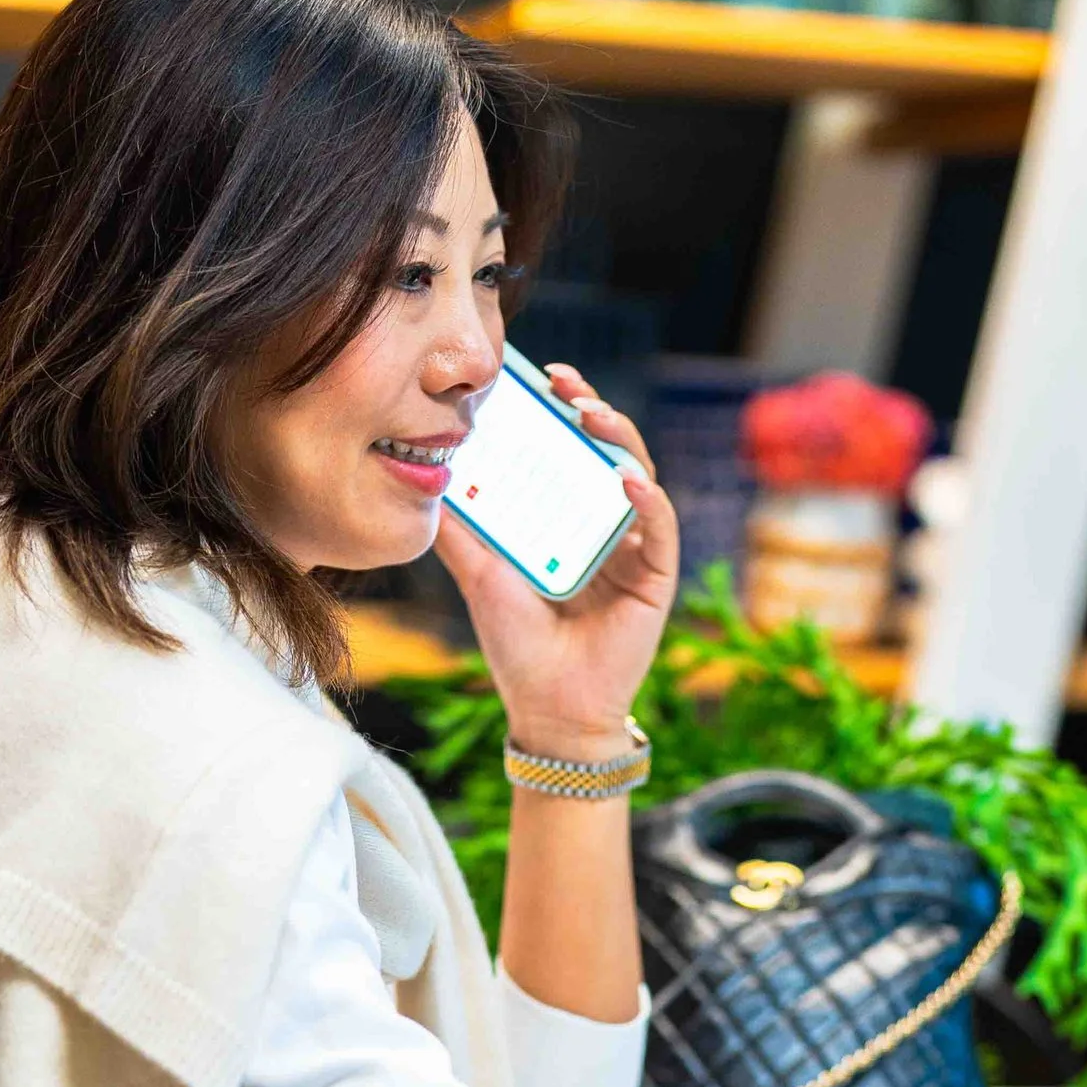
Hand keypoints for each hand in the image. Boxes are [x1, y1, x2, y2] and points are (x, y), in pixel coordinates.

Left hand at [433, 364, 680, 755]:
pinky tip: (626, 481)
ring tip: (590, 414)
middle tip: (563, 383)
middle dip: (590, 408)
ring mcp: (633, 547)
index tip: (537, 377)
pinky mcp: (656, 576)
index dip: (559, 410)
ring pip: (639, 475)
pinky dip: (647, 501)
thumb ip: (460, 529)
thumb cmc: (516, 646)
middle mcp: (603, 524)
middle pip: (607, 451)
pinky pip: (659, 528)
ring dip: (619, 439)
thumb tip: (427, 476)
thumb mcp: (479, 574)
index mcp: (566, 517)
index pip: (568, 450)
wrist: (548, 709)